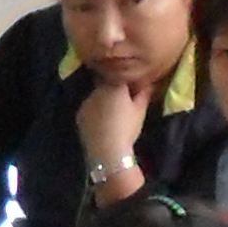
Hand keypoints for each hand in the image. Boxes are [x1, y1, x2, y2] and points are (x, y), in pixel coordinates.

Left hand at [74, 76, 146, 196]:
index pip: (120, 75)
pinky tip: (102, 121)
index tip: (132, 90)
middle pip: (106, 84)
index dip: (126, 82)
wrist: (107, 150)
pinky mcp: (79, 115)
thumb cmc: (127, 127)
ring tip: (112, 113)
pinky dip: (95, 111)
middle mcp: (97, 90)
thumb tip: (148, 83)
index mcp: (114, 85)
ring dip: (103, 100)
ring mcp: (86, 102)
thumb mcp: (140, 109)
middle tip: (123, 102)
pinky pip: (89, 107)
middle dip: (113, 89)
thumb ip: (144, 92)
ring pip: (96, 95)